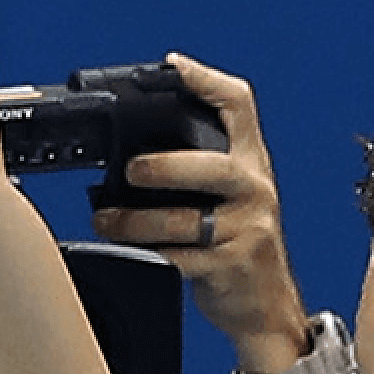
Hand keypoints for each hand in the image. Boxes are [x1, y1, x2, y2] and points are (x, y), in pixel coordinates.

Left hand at [90, 53, 307, 368]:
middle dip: (166, 167)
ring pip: (187, 220)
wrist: (266, 307)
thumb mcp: (228, 197)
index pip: (239, 107)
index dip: (205, 81)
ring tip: (106, 220)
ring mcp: (248, 230)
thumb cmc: (237, 247)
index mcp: (250, 164)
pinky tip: (128, 250)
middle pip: (214, 166)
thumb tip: (123, 150)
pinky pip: (181, 258)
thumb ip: (195, 166)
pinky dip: (148, 254)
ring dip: (137, 221)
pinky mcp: (232, 266)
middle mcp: (255, 190)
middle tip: (131, 170)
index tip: (171, 66)